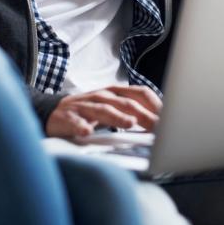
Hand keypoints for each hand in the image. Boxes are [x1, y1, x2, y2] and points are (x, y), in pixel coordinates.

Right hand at [45, 85, 162, 137]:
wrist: (53, 112)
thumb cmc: (88, 111)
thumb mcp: (111, 107)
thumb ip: (132, 111)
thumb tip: (159, 122)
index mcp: (114, 93)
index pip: (139, 93)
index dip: (155, 104)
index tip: (170, 118)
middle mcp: (101, 96)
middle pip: (125, 103)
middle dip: (143, 115)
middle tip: (157, 127)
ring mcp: (84, 106)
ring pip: (103, 109)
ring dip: (117, 116)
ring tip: (129, 123)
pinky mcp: (67, 117)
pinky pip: (75, 121)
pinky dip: (81, 125)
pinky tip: (86, 131)